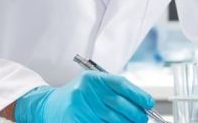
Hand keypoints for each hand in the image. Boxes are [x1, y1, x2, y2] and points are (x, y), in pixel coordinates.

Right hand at [14, 71, 153, 122]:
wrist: (48, 106)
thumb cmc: (78, 96)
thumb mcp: (95, 87)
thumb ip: (116, 92)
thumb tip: (142, 104)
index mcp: (92, 79)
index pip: (121, 84)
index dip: (138, 95)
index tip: (149, 104)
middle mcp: (85, 90)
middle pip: (119, 105)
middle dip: (135, 114)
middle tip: (142, 118)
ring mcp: (78, 106)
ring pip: (111, 120)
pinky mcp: (73, 120)